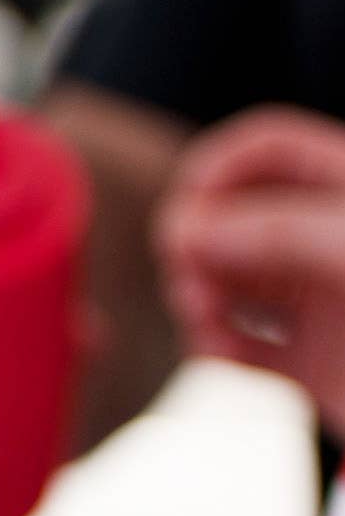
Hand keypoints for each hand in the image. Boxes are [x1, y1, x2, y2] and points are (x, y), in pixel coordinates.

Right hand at [156, 106, 344, 423]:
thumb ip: (282, 229)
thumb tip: (191, 229)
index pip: (266, 150)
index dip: (216, 170)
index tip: (185, 214)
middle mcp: (330, 242)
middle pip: (233, 219)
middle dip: (197, 246)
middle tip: (194, 283)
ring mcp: (321, 303)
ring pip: (227, 283)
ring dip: (199, 301)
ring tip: (209, 327)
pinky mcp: (313, 365)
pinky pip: (241, 350)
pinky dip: (215, 351)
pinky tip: (220, 355)